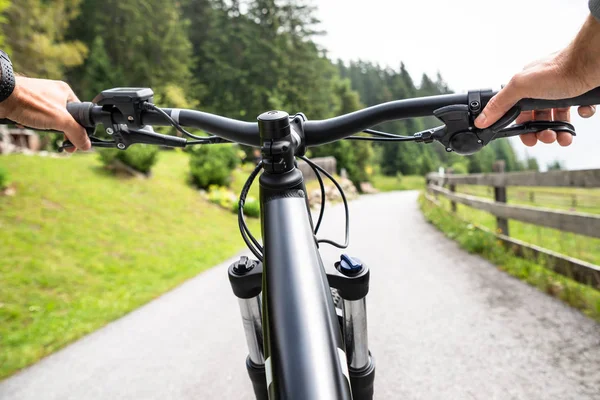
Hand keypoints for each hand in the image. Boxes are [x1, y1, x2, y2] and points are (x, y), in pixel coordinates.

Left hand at [0, 77, 90, 151]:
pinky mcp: (27, 103)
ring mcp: (40, 98)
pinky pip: (37, 117)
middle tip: (65, 145)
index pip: (80, 114)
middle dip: (63, 132)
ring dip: (47, 128)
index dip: (80, 130)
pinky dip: (34, 124)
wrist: (0, 95)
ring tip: (41, 129)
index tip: (77, 143)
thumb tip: (87, 145)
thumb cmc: (30, 103)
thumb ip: (76, 132)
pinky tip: (29, 124)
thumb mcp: (60, 120)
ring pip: (50, 119)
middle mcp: (54, 93)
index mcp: (65, 91)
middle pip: (66, 118)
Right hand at [475, 15, 599, 146]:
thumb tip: (481, 119)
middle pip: (538, 118)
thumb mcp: (521, 87)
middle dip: (542, 132)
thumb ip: (500, 104)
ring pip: (559, 118)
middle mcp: (543, 89)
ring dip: (561, 130)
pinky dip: (581, 115)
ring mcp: (563, 91)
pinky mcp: (581, 93)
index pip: (517, 113)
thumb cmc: (559, 68)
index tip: (528, 139)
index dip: (522, 128)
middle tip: (547, 137)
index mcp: (526, 87)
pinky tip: (582, 112)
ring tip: (564, 137)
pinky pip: (580, 110)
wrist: (593, 60)